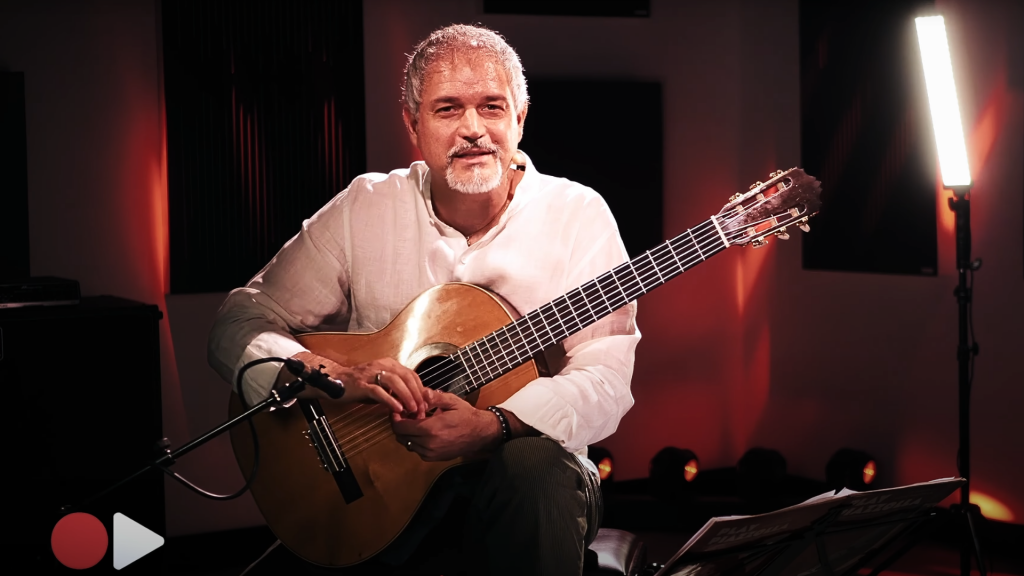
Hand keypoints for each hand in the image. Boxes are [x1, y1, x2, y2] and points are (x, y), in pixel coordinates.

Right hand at [276, 352, 427, 416]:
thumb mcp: (380, 385)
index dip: (420, 389)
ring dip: (406, 396)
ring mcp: (371, 374)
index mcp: (388, 364)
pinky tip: (397, 409)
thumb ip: (396, 390)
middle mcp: (381, 365)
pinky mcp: (361, 385)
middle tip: (421, 409)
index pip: (411, 374)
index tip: (425, 403)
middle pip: (406, 377)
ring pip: (395, 382)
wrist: (333, 381)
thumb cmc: (358, 384)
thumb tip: (413, 401)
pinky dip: (390, 400)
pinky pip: (378, 391)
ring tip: (412, 409)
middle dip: (417, 394)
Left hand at [391, 391, 501, 460]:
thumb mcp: (451, 402)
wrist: (480, 433)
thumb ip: (434, 397)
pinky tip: (422, 431)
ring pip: (407, 444)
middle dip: (399, 425)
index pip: (400, 427)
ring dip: (407, 434)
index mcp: (430, 429)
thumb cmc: (467, 417)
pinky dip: (415, 441)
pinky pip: (416, 450)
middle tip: (404, 414)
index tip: (396, 410)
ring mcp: (431, 453)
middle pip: (401, 437)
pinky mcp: (434, 457)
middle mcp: (428, 444)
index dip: (394, 418)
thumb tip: (421, 392)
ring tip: (415, 422)